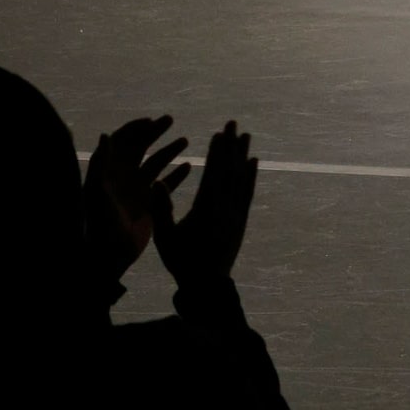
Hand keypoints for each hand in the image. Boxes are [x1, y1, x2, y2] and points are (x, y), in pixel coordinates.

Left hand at [83, 115, 189, 285]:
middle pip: (140, 147)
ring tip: (185, 140)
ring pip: (155, 163)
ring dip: (168, 150)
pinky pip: (165, 185)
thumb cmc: (100, 223)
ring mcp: (138, 190)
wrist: (109, 254)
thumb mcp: (97, 192)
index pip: (121, 142)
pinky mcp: (150, 204)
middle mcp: (124, 176)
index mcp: (110, 171)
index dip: (134, 128)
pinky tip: (189, 167)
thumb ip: (100, 164)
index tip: (151, 120)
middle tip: (170, 119)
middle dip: (153, 132)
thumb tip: (105, 135)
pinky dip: (176, 175)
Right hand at [155, 120, 255, 290]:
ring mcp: (236, 214)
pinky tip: (253, 162)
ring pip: (242, 179)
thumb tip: (156, 182)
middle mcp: (225, 209)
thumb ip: (162, 209)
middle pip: (230, 171)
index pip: (213, 175)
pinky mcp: (241, 221)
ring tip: (246, 136)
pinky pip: (248, 193)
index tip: (219, 133)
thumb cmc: (181, 261)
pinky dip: (251, 176)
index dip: (217, 153)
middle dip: (232, 146)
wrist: (207, 286)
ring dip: (243, 155)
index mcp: (206, 211)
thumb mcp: (165, 238)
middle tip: (234, 123)